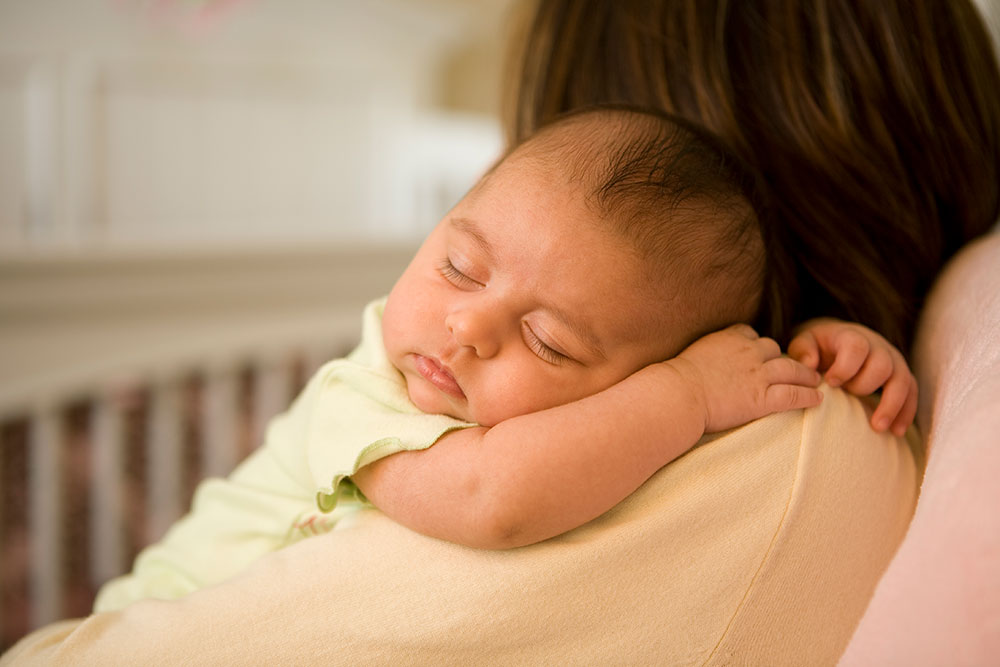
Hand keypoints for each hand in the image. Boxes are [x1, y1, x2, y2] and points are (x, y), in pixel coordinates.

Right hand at [668, 324, 822, 433]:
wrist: (678, 395)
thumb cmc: (674, 380)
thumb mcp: (689, 355)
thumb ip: (703, 353)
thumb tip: (697, 360)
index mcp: (729, 338)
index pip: (751, 334)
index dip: (757, 345)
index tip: (760, 353)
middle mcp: (748, 352)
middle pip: (774, 349)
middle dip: (785, 358)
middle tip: (795, 367)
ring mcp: (758, 375)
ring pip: (792, 370)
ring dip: (806, 375)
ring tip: (815, 380)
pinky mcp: (762, 398)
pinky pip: (792, 395)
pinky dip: (808, 396)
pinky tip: (817, 399)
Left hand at [788, 318, 916, 435]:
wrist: (837, 341)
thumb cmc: (818, 346)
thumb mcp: (804, 341)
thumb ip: (802, 350)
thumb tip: (809, 364)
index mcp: (852, 336)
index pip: (857, 347)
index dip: (845, 366)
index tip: (830, 382)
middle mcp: (877, 346)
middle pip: (882, 366)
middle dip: (864, 386)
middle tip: (847, 396)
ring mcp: (893, 360)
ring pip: (902, 380)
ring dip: (891, 405)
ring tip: (878, 427)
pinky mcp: (901, 375)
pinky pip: (911, 393)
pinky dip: (906, 412)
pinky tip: (897, 431)